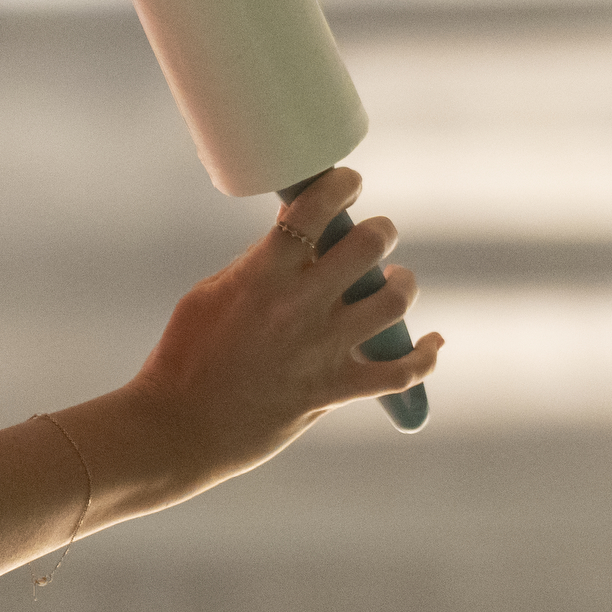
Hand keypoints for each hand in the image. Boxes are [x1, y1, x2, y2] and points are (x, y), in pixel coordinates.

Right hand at [111, 167, 441, 501]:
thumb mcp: (210, 294)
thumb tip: (301, 245)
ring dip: (401, 284)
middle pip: (366, 246)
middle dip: (379, 231)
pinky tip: (434, 342)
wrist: (177, 429)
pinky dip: (424, 357)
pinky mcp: (332, 392)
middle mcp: (298, 307)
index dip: (340, 185)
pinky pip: (398, 374)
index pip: (314, 209)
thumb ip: (258, 267)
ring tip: (395, 280)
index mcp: (262, 276)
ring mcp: (320, 351)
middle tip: (375, 235)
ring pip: (392, 302)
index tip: (348, 182)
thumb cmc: (184, 357)